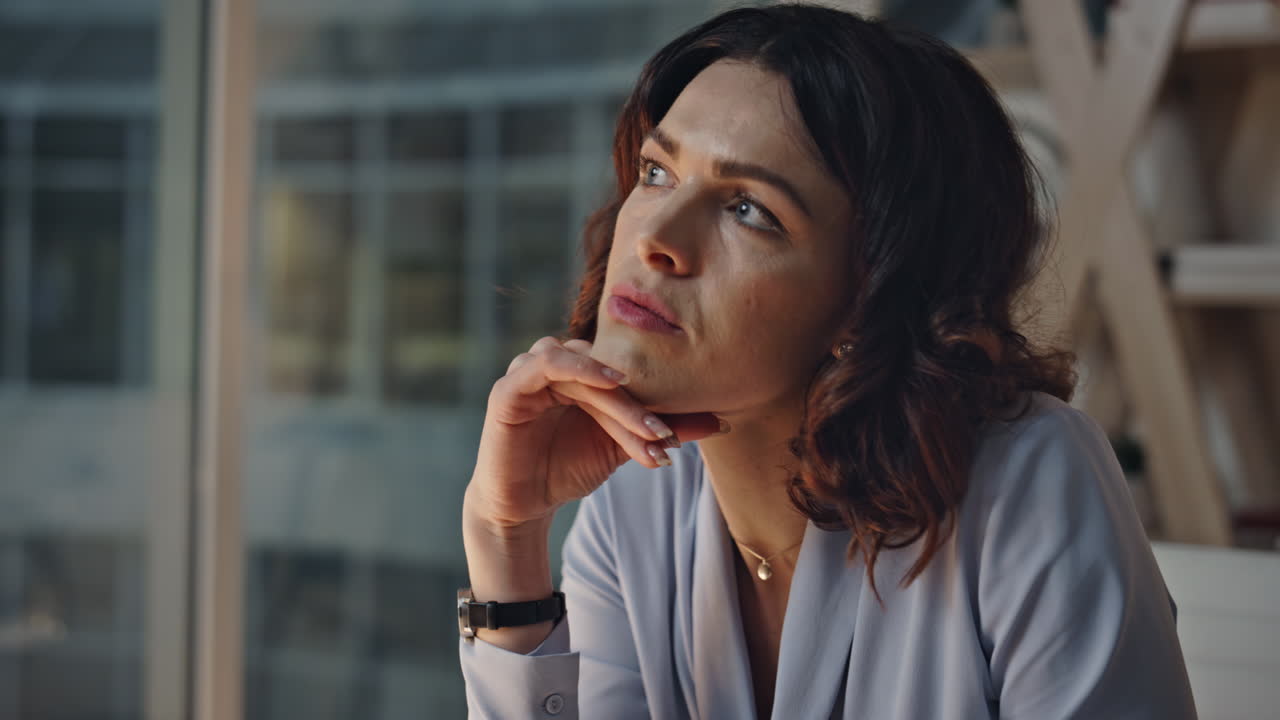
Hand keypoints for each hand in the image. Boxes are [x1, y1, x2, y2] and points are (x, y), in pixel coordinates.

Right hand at [467, 336, 724, 529]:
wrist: (525, 505)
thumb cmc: (570, 466)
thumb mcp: (625, 446)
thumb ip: (665, 428)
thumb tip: (722, 422)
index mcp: (582, 371)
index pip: (625, 372)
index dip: (656, 399)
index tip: (686, 432)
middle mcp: (556, 364)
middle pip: (606, 370)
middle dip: (640, 405)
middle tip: (666, 436)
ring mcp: (529, 371)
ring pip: (583, 367)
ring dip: (617, 399)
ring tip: (646, 426)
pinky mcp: (508, 388)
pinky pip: (544, 363)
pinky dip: (578, 367)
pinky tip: (609, 382)